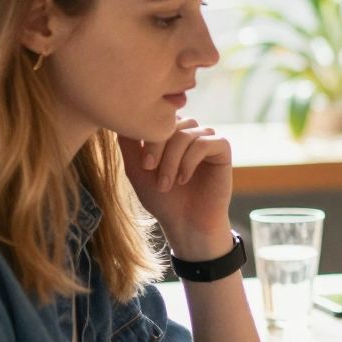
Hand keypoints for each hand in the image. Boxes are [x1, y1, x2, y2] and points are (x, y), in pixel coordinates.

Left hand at [122, 118, 233, 262]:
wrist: (186, 222)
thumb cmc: (162, 198)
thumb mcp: (136, 168)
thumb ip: (128, 143)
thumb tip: (119, 119)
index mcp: (170, 132)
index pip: (157, 118)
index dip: (147, 137)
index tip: (143, 165)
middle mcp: (189, 131)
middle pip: (172, 123)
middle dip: (158, 148)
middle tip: (151, 172)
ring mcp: (206, 138)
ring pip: (186, 134)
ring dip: (172, 159)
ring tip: (166, 183)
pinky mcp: (222, 149)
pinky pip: (205, 143)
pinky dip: (190, 161)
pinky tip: (184, 179)